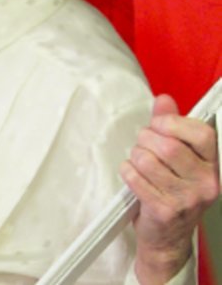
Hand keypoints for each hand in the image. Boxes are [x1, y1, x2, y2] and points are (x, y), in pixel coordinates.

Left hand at [120, 94, 219, 283]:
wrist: (167, 239)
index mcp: (212, 167)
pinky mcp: (163, 210)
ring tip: (139, 164)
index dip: (174, 123)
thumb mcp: (179, 160)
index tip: (158, 124)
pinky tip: (133, 176)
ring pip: (147, 160)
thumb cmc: (173, 194)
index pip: (202, 134)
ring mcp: (186, 199)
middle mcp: (205, 183)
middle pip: (169, 146)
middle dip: (146, 140)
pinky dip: (127, 172)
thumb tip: (164, 100)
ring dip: (135, 157)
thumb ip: (171, 127)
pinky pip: (135, 177)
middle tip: (143, 146)